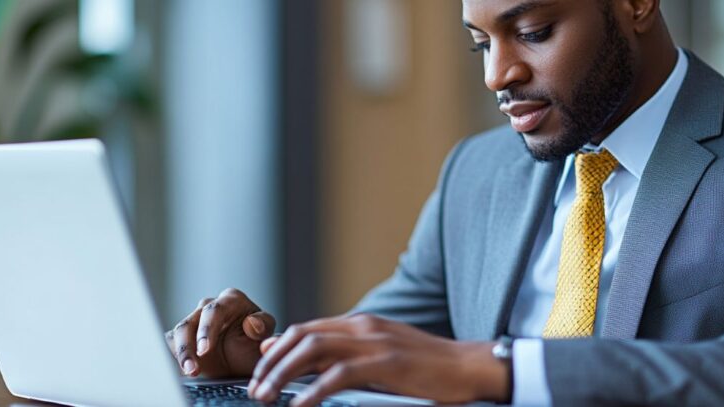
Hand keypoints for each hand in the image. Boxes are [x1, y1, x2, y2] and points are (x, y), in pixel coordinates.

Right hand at [164, 288, 276, 377]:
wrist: (247, 363)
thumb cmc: (257, 345)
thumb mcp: (265, 336)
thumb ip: (263, 327)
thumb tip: (252, 323)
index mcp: (231, 300)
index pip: (214, 310)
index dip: (207, 329)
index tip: (204, 349)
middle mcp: (210, 307)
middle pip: (191, 321)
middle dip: (189, 346)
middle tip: (193, 367)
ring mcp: (195, 321)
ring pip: (178, 332)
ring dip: (181, 354)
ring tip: (189, 372)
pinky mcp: (184, 337)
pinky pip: (172, 343)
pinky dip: (173, 356)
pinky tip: (180, 370)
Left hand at [247, 313, 508, 405]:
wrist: (468, 367)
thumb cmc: (429, 368)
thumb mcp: (384, 355)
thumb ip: (353, 356)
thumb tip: (316, 367)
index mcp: (361, 324)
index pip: (307, 328)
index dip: (278, 348)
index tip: (259, 369)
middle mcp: (363, 327)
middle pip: (302, 336)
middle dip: (272, 362)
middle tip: (255, 388)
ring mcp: (374, 342)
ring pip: (313, 350)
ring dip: (283, 373)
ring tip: (267, 396)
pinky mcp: (385, 362)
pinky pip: (338, 375)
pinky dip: (313, 390)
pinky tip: (301, 405)